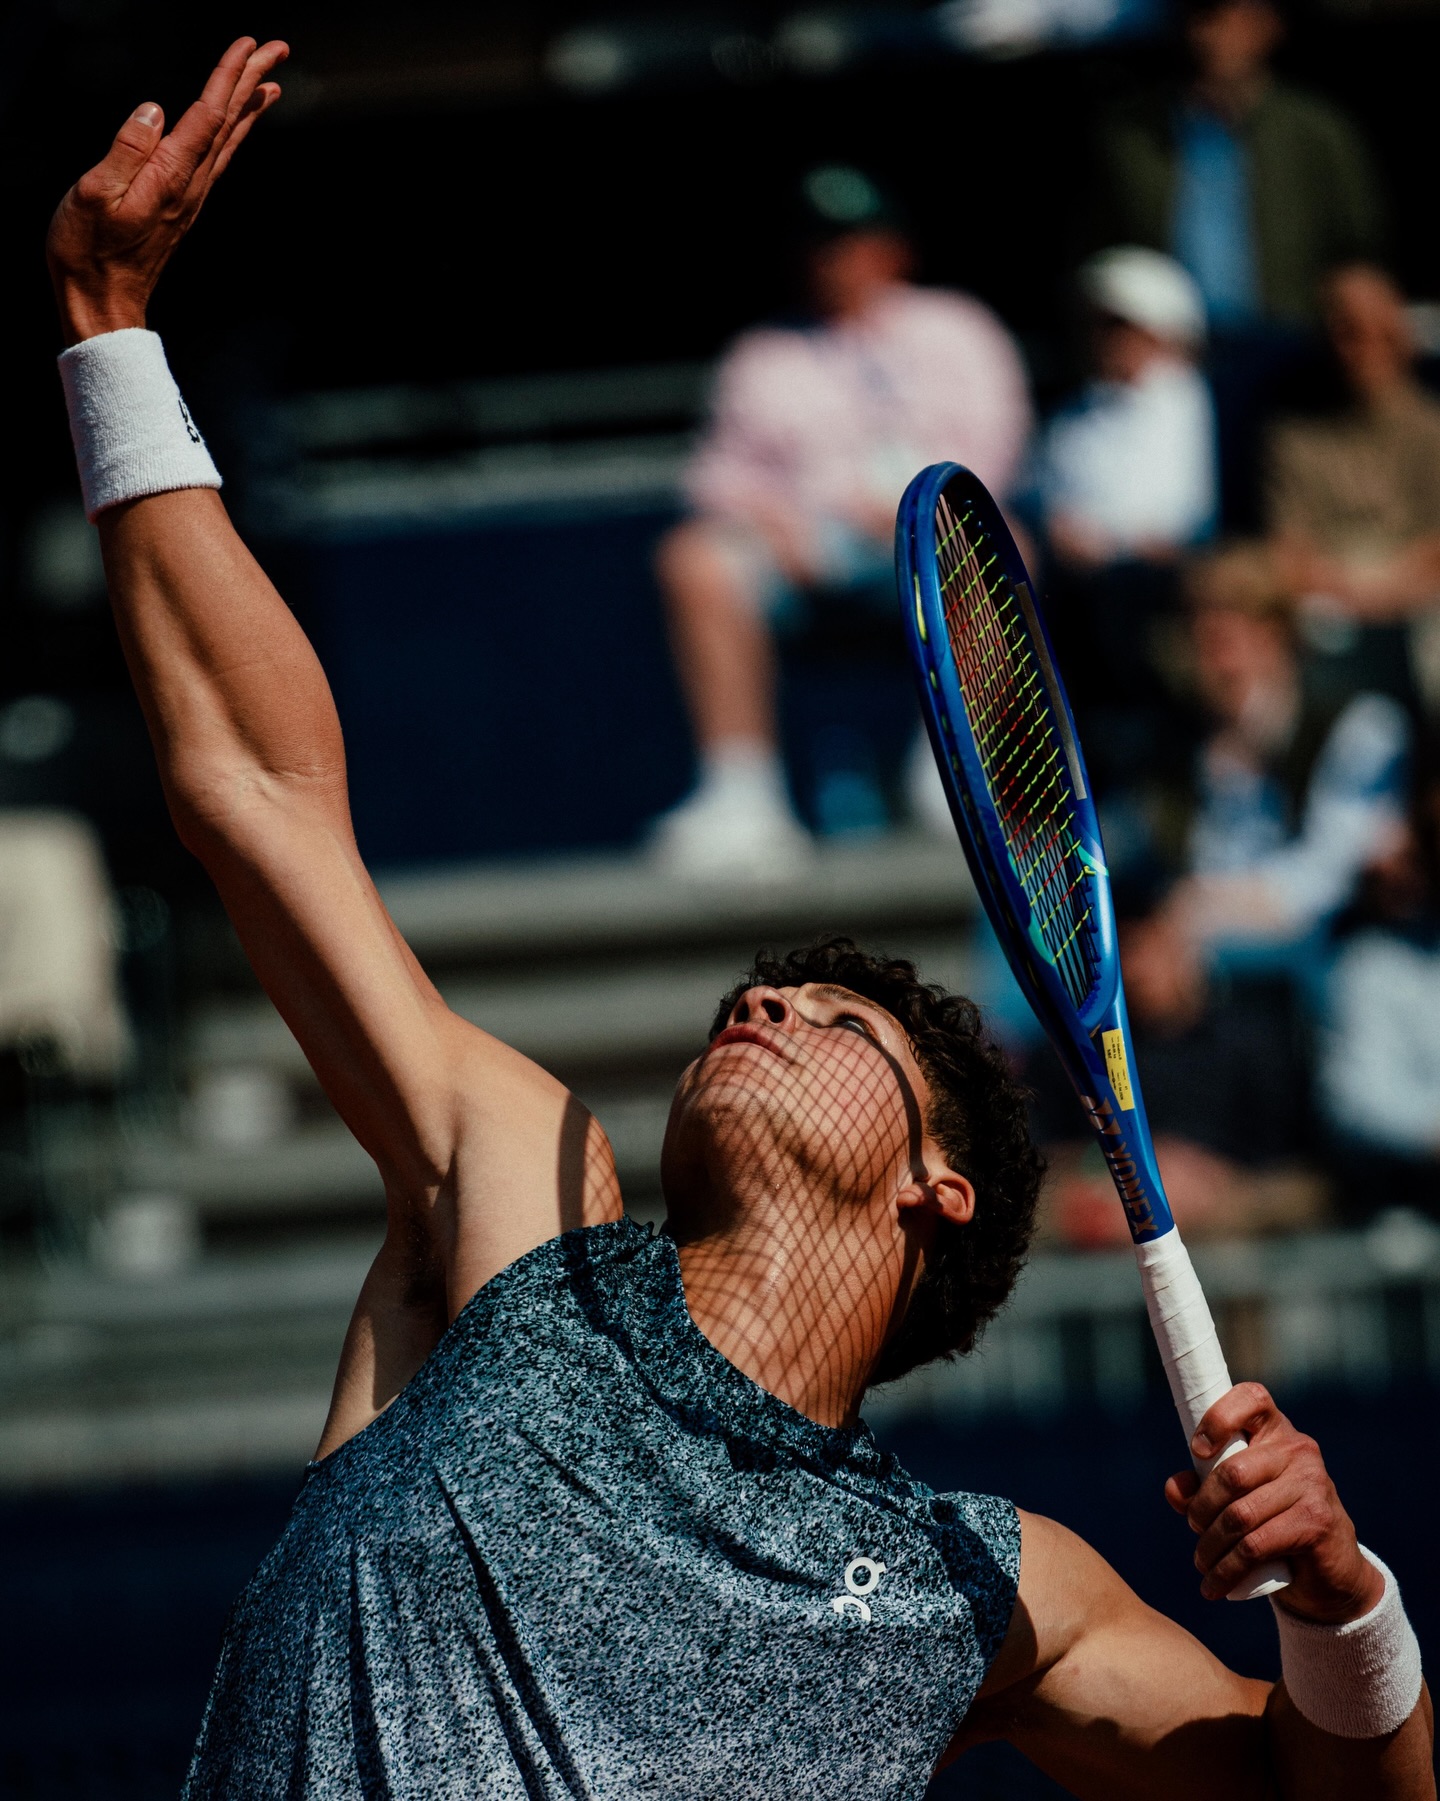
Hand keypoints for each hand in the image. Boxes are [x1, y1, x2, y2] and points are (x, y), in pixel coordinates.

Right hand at [47, 36, 286, 344]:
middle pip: (227, 123)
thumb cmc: (88, 251)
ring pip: (227, 141)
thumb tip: (154, 109)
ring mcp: (189, 197)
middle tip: (276, 48)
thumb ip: (127, 149)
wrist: (100, 301)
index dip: (229, 76)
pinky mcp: (182, 207)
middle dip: (251, 81)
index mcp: (168, 176)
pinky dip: (231, 135)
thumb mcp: (95, 194)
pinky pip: (215, 160)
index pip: (208, 115)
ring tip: (269, 82)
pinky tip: (235, 127)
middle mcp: (188, 186)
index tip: (249, 45)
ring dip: (247, 107)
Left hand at [1165, 1382, 1383, 1620]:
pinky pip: (1256, 1545)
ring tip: (1202, 1563)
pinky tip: (1214, 1586)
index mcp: (1276, 1431)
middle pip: (1232, 1472)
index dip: (1218, 1417)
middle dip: (1202, 1508)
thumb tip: (1175, 1488)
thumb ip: (1200, 1488)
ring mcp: (1313, 1485)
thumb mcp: (1236, 1499)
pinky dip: (1227, 1569)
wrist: (1330, 1573)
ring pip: (1240, 1514)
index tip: (1196, 1450)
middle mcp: (1299, 1450)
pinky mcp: (1317, 1523)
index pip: (1252, 1398)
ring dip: (1210, 1545)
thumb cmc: (1274, 1523)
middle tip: (1194, 1528)